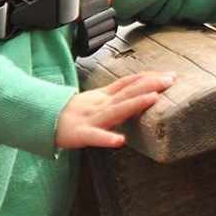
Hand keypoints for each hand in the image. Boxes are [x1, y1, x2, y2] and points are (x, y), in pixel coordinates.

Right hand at [56, 72, 175, 149]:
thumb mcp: (97, 98)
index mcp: (104, 98)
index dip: (150, 79)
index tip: (172, 75)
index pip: (129, 85)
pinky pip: (95, 137)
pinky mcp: (80, 134)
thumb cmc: (74, 112)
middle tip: (170, 79)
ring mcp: (91, 119)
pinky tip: (121, 141)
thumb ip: (118, 90)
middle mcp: (101, 105)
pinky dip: (107, 138)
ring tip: (153, 98)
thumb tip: (141, 80)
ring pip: (115, 110)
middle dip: (149, 85)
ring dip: (134, 103)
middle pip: (127, 93)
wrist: (43, 120)